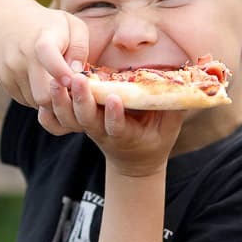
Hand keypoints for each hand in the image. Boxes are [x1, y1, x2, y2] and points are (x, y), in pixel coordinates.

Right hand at [0, 0, 89, 108]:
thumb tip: (78, 73)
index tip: (73, 80)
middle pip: (43, 96)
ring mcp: (10, 71)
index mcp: (43, 41)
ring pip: (34, 102)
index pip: (51, 61)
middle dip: (60, 98)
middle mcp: (22, 58)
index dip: (63, 74)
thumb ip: (80, 48)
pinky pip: (23, 100)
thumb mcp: (71, 25)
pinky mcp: (2, 80)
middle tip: (70, 91)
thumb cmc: (46, 23)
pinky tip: (40, 81)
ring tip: (54, 82)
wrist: (4, 18)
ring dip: (48, 98)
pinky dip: (35, 96)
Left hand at [37, 73, 184, 176]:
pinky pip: (61, 120)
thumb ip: (176, 107)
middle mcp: (104, 132)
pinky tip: (46, 89)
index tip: (114, 98)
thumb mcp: (170, 128)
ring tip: (57, 81)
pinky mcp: (81, 122)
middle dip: (82, 101)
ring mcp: (90, 128)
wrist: (133, 161)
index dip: (114, 114)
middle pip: (88, 120)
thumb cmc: (155, 140)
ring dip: (63, 101)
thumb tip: (195, 82)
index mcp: (126, 136)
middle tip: (77, 81)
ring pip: (72, 118)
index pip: (118, 126)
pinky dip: (51, 109)